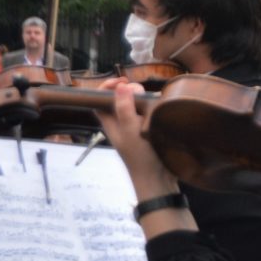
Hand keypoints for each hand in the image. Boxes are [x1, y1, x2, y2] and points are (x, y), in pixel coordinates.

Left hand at [92, 78, 172, 194]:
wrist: (158, 179)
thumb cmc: (140, 157)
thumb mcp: (130, 132)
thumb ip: (124, 109)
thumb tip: (121, 86)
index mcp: (111, 123)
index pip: (100, 100)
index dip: (107, 87)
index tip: (122, 81)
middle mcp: (122, 124)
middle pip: (120, 99)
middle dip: (130, 91)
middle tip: (141, 93)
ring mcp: (136, 128)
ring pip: (136, 106)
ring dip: (143, 100)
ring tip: (152, 100)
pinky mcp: (150, 131)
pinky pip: (149, 114)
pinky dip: (154, 108)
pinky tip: (160, 108)